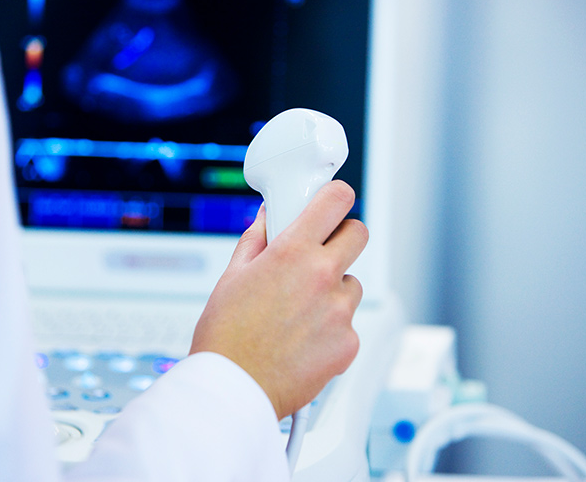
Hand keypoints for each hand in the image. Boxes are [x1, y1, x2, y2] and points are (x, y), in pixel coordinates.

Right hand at [189, 180, 367, 419]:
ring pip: (351, 284)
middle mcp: (323, 277)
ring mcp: (340, 311)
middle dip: (341, 237)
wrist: (234, 387)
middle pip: (358, 234)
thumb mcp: (233, 276)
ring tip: (300, 312)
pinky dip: (332, 328)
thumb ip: (258, 240)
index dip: (335, 197)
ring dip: (333, 290)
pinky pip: (348, 323)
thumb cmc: (226, 336)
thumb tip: (269, 218)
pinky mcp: (349, 343)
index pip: (336, 200)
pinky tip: (303, 339)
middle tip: (320, 252)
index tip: (332, 201)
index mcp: (293, 252)